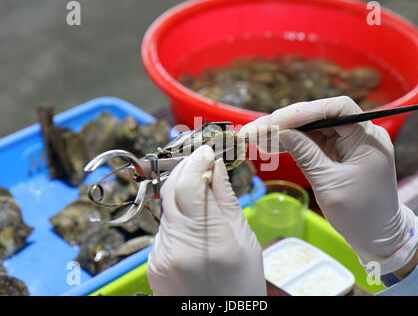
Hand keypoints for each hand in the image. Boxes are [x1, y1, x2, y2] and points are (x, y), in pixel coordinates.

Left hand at [147, 145, 265, 294]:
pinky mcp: (152, 260)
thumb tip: (215, 165)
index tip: (206, 150)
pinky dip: (178, 214)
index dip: (196, 161)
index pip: (190, 186)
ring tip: (203, 192)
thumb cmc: (241, 285)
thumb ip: (226, 199)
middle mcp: (178, 248)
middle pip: (172, 190)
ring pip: (167, 206)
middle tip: (202, 161)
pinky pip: (164, 225)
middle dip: (186, 169)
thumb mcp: (245, 240)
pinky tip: (193, 220)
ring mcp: (161, 255)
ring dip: (183, 192)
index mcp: (210, 242)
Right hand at [241, 96, 417, 274]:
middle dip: (287, 122)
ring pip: (311, 129)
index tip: (279, 120)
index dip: (306, 110)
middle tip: (257, 129)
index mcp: (367, 138)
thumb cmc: (361, 214)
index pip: (337, 109)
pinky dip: (291, 144)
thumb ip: (306, 155)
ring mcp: (346, 144)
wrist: (377, 236)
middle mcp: (358, 135)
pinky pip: (311, 143)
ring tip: (256, 137)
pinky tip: (270, 145)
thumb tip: (282, 132)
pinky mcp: (336, 155)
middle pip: (319, 116)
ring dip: (284, 132)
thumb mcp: (329, 184)